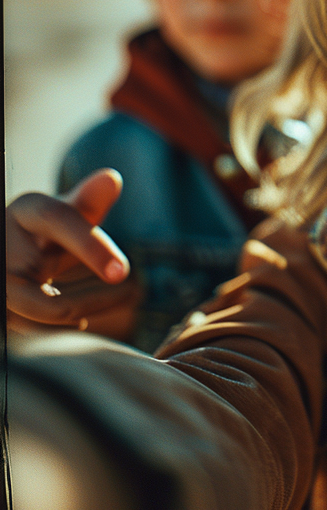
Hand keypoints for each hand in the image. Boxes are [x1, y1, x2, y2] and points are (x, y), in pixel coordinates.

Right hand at [6, 169, 140, 334]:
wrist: (9, 249)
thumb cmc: (47, 229)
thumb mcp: (67, 212)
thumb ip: (89, 201)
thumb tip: (112, 179)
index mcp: (25, 210)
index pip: (57, 220)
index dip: (91, 247)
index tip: (123, 272)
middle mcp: (2, 244)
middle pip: (48, 289)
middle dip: (92, 300)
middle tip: (131, 294)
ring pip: (40, 316)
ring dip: (82, 316)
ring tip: (114, 301)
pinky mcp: (0, 306)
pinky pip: (30, 330)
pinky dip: (60, 329)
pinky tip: (82, 318)